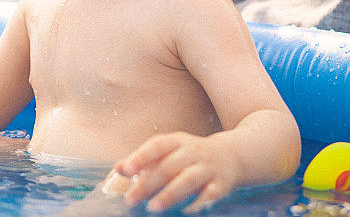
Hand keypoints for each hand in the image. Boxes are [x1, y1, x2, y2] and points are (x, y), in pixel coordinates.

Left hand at [113, 132, 239, 213]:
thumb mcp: (169, 151)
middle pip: (169, 166)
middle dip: (148, 184)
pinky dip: (198, 203)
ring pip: (188, 180)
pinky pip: (210, 194)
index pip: (157, 146)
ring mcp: (208, 168)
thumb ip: (144, 160)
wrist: (231, 156)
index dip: (141, 157)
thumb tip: (118, 169)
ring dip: (170, 194)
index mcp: (177, 141)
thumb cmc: (189, 156)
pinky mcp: (222, 184)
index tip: (126, 169)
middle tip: (131, 199)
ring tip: (153, 207)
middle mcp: (193, 152)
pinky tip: (185, 211)